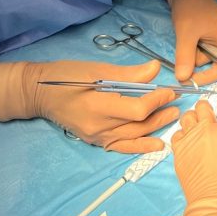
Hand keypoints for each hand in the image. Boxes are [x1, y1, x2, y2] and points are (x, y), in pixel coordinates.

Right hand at [0, 59, 178, 152]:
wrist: (39, 94)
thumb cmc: (65, 77)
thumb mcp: (95, 69)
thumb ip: (128, 74)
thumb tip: (155, 69)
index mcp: (97, 106)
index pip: (136, 109)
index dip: (156, 100)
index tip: (168, 90)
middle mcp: (98, 127)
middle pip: (138, 125)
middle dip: (160, 114)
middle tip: (177, 103)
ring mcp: (97, 137)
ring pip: (133, 136)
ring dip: (156, 128)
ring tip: (173, 117)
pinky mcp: (96, 141)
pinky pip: (122, 146)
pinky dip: (140, 146)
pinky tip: (156, 145)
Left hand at [171, 98, 216, 215]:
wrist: (216, 206)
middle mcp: (208, 131)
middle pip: (202, 106)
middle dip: (206, 108)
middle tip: (209, 116)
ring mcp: (191, 140)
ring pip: (187, 116)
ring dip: (192, 118)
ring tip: (196, 127)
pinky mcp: (178, 152)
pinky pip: (176, 134)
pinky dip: (181, 134)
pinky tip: (188, 142)